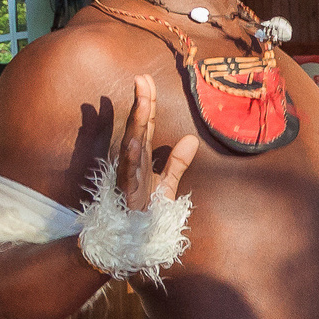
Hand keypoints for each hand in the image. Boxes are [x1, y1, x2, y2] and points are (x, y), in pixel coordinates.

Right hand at [119, 73, 199, 212]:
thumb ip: (177, 162)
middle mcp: (133, 163)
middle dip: (140, 104)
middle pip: (138, 128)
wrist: (137, 240)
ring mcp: (129, 176)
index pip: (145, 125)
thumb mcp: (168, 184)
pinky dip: (130, 158)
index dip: (147, 103)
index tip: (147, 79)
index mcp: (142, 158)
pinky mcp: (127, 193)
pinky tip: (133, 143)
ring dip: (135, 124)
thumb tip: (191, 139)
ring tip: (141, 103)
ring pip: (131, 145)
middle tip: (142, 79)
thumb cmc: (147, 212)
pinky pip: (128, 173)